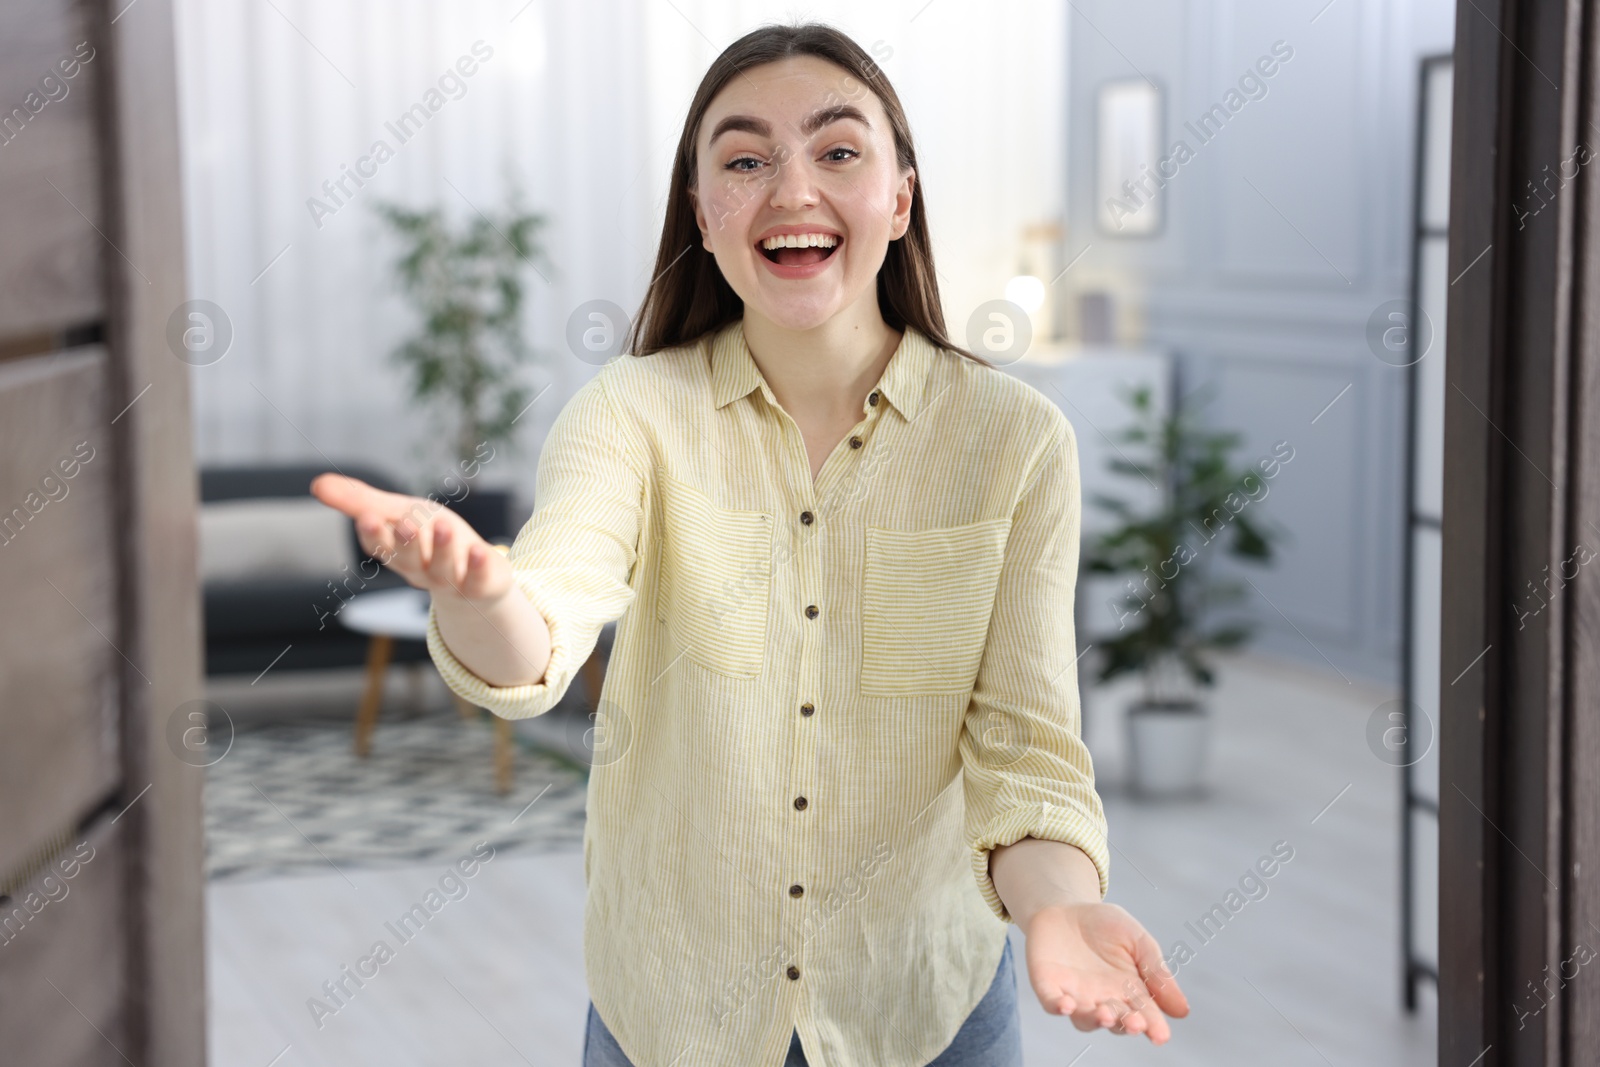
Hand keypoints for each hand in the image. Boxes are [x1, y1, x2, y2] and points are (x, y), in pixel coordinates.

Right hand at [310, 473, 511, 603]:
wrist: (477, 574)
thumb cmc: (431, 539)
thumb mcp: (398, 513)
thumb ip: (361, 501)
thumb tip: (316, 483)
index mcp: (396, 551)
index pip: (379, 546)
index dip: (374, 534)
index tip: (367, 518)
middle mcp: (420, 569)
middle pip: (409, 559)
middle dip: (406, 543)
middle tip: (406, 524)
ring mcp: (451, 581)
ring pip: (444, 569)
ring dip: (442, 549)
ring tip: (443, 526)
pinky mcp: (481, 586)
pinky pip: (479, 580)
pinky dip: (479, 566)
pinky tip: (479, 550)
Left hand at [1019, 901, 1188, 1043]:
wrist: (1066, 906)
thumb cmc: (1107, 926)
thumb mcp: (1138, 941)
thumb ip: (1157, 972)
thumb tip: (1182, 1011)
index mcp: (1130, 992)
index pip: (1145, 1014)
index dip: (1153, 1027)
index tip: (1161, 1036)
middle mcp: (1103, 1000)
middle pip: (1117, 1021)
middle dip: (1126, 1023)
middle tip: (1135, 1022)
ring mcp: (1075, 996)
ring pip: (1085, 1019)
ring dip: (1095, 1019)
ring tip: (1105, 1013)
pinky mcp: (1048, 986)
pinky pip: (1052, 1003)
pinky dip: (1058, 1006)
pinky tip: (1066, 1004)